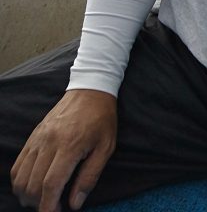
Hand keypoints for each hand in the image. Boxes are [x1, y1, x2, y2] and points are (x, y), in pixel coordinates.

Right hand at [10, 89, 116, 211]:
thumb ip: (90, 176)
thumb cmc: (102, 118)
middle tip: (52, 206)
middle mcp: (49, 142)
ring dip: (26, 195)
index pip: (50, 184)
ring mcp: (38, 138)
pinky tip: (31, 185)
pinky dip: (19, 180)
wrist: (90, 89)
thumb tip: (74, 204)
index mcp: (70, 145)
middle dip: (38, 203)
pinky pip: (18, 164)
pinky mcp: (33, 136)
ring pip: (20, 176)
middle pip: (32, 184)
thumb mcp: (106, 147)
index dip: (48, 206)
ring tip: (41, 198)